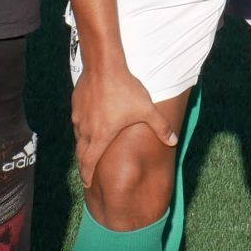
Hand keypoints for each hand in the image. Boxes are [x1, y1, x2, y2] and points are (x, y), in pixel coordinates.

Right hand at [71, 58, 173, 190]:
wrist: (104, 67)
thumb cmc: (125, 90)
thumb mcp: (147, 110)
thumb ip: (161, 127)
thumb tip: (174, 141)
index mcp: (100, 136)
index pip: (89, 162)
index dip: (87, 175)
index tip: (87, 184)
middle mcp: (85, 130)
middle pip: (80, 153)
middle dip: (84, 164)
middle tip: (86, 172)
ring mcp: (78, 117)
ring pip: (78, 136)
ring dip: (83, 145)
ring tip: (89, 149)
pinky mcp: (76, 104)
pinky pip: (77, 121)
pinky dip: (82, 127)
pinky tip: (89, 123)